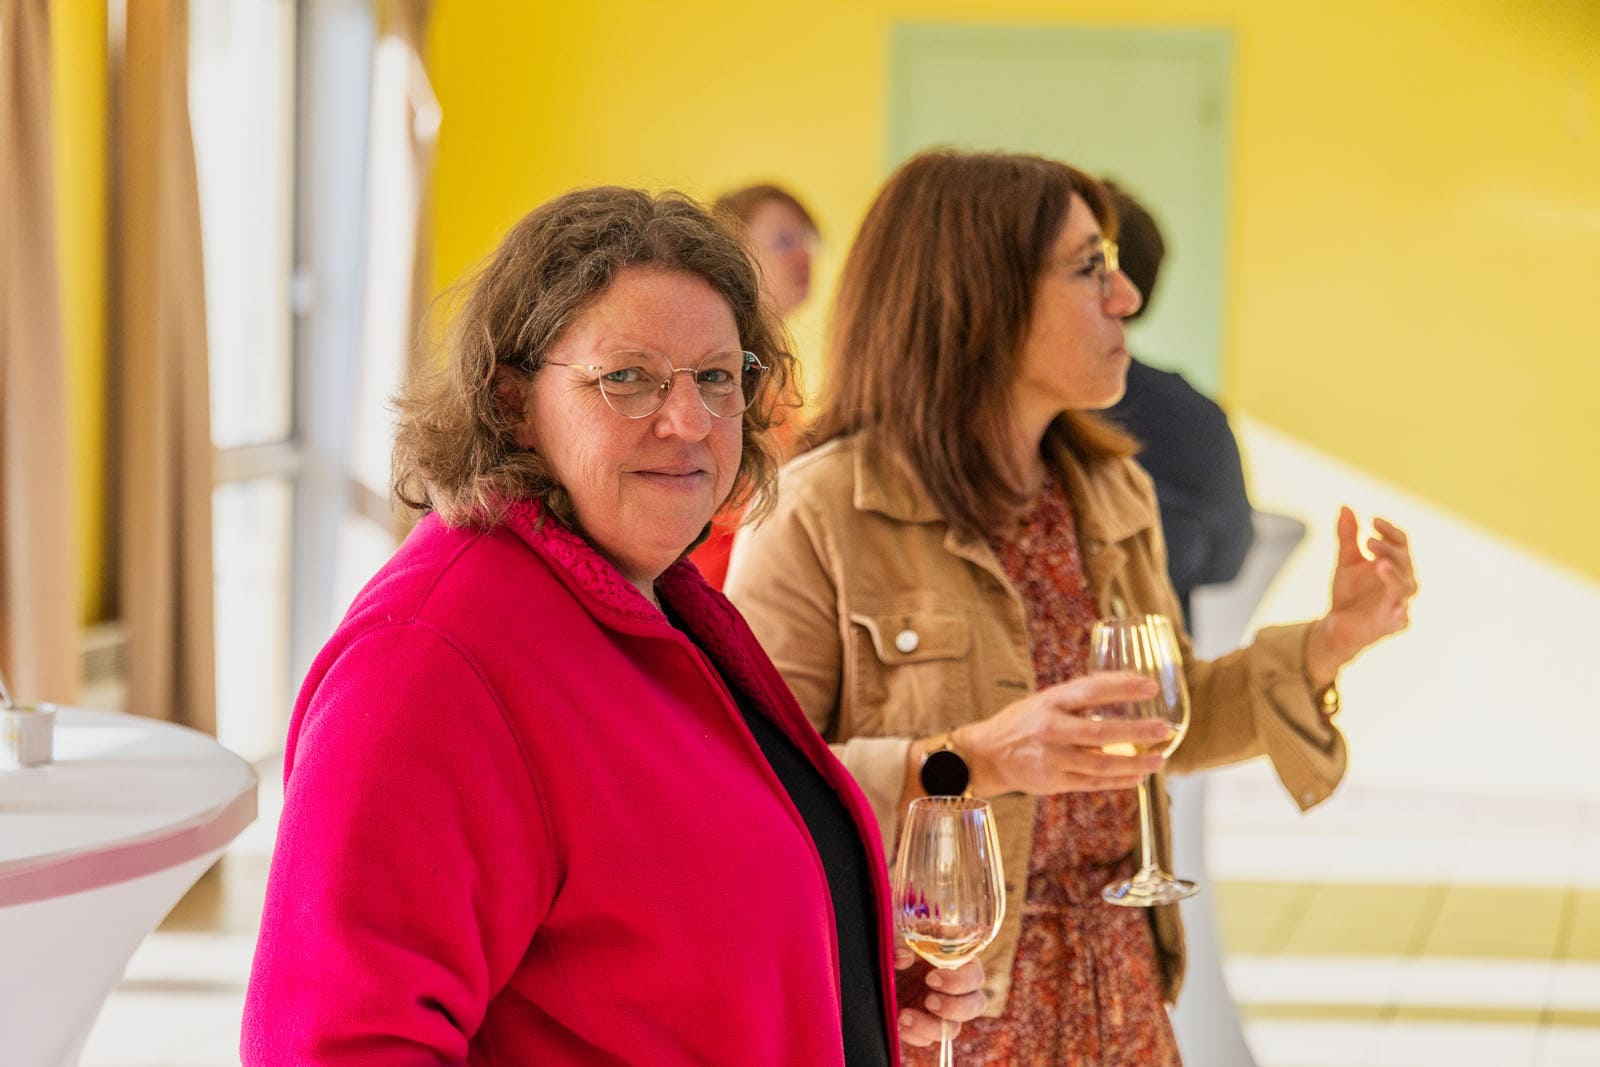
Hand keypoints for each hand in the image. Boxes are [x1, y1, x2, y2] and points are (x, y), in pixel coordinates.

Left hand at [893, 947, 985, 1048]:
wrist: (877, 968)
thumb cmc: (893, 946)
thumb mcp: (893, 939)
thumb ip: (898, 944)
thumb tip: (903, 958)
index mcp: (955, 962)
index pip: (974, 973)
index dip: (959, 980)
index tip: (931, 978)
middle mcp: (954, 988)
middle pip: (975, 1005)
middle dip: (954, 1007)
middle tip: (929, 1001)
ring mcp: (941, 1011)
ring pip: (953, 1029)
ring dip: (931, 1027)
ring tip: (904, 1018)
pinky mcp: (924, 1027)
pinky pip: (927, 1039)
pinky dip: (914, 1035)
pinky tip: (898, 1024)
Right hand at [959, 672, 1170, 797]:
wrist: (985, 756)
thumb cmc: (1021, 723)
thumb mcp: (1044, 702)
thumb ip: (1077, 699)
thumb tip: (1124, 687)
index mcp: (1049, 702)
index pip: (1091, 690)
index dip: (1122, 687)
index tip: (1150, 687)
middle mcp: (1050, 729)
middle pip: (1101, 732)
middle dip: (1137, 732)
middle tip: (1164, 730)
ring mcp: (1052, 759)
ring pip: (1101, 764)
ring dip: (1134, 763)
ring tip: (1159, 761)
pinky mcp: (1053, 782)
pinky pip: (1092, 783)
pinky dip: (1117, 781)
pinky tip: (1137, 777)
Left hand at [1305, 507, 1418, 682]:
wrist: (1335, 625)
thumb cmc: (1348, 592)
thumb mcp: (1345, 561)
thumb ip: (1347, 536)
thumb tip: (1345, 506)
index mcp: (1395, 563)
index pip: (1400, 542)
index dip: (1389, 530)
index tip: (1372, 519)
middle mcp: (1403, 580)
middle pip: (1405, 560)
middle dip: (1388, 549)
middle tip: (1368, 540)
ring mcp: (1400, 602)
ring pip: (1406, 585)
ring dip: (1394, 573)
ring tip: (1379, 562)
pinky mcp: (1394, 623)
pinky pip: (1401, 614)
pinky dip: (1397, 605)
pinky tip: (1393, 600)